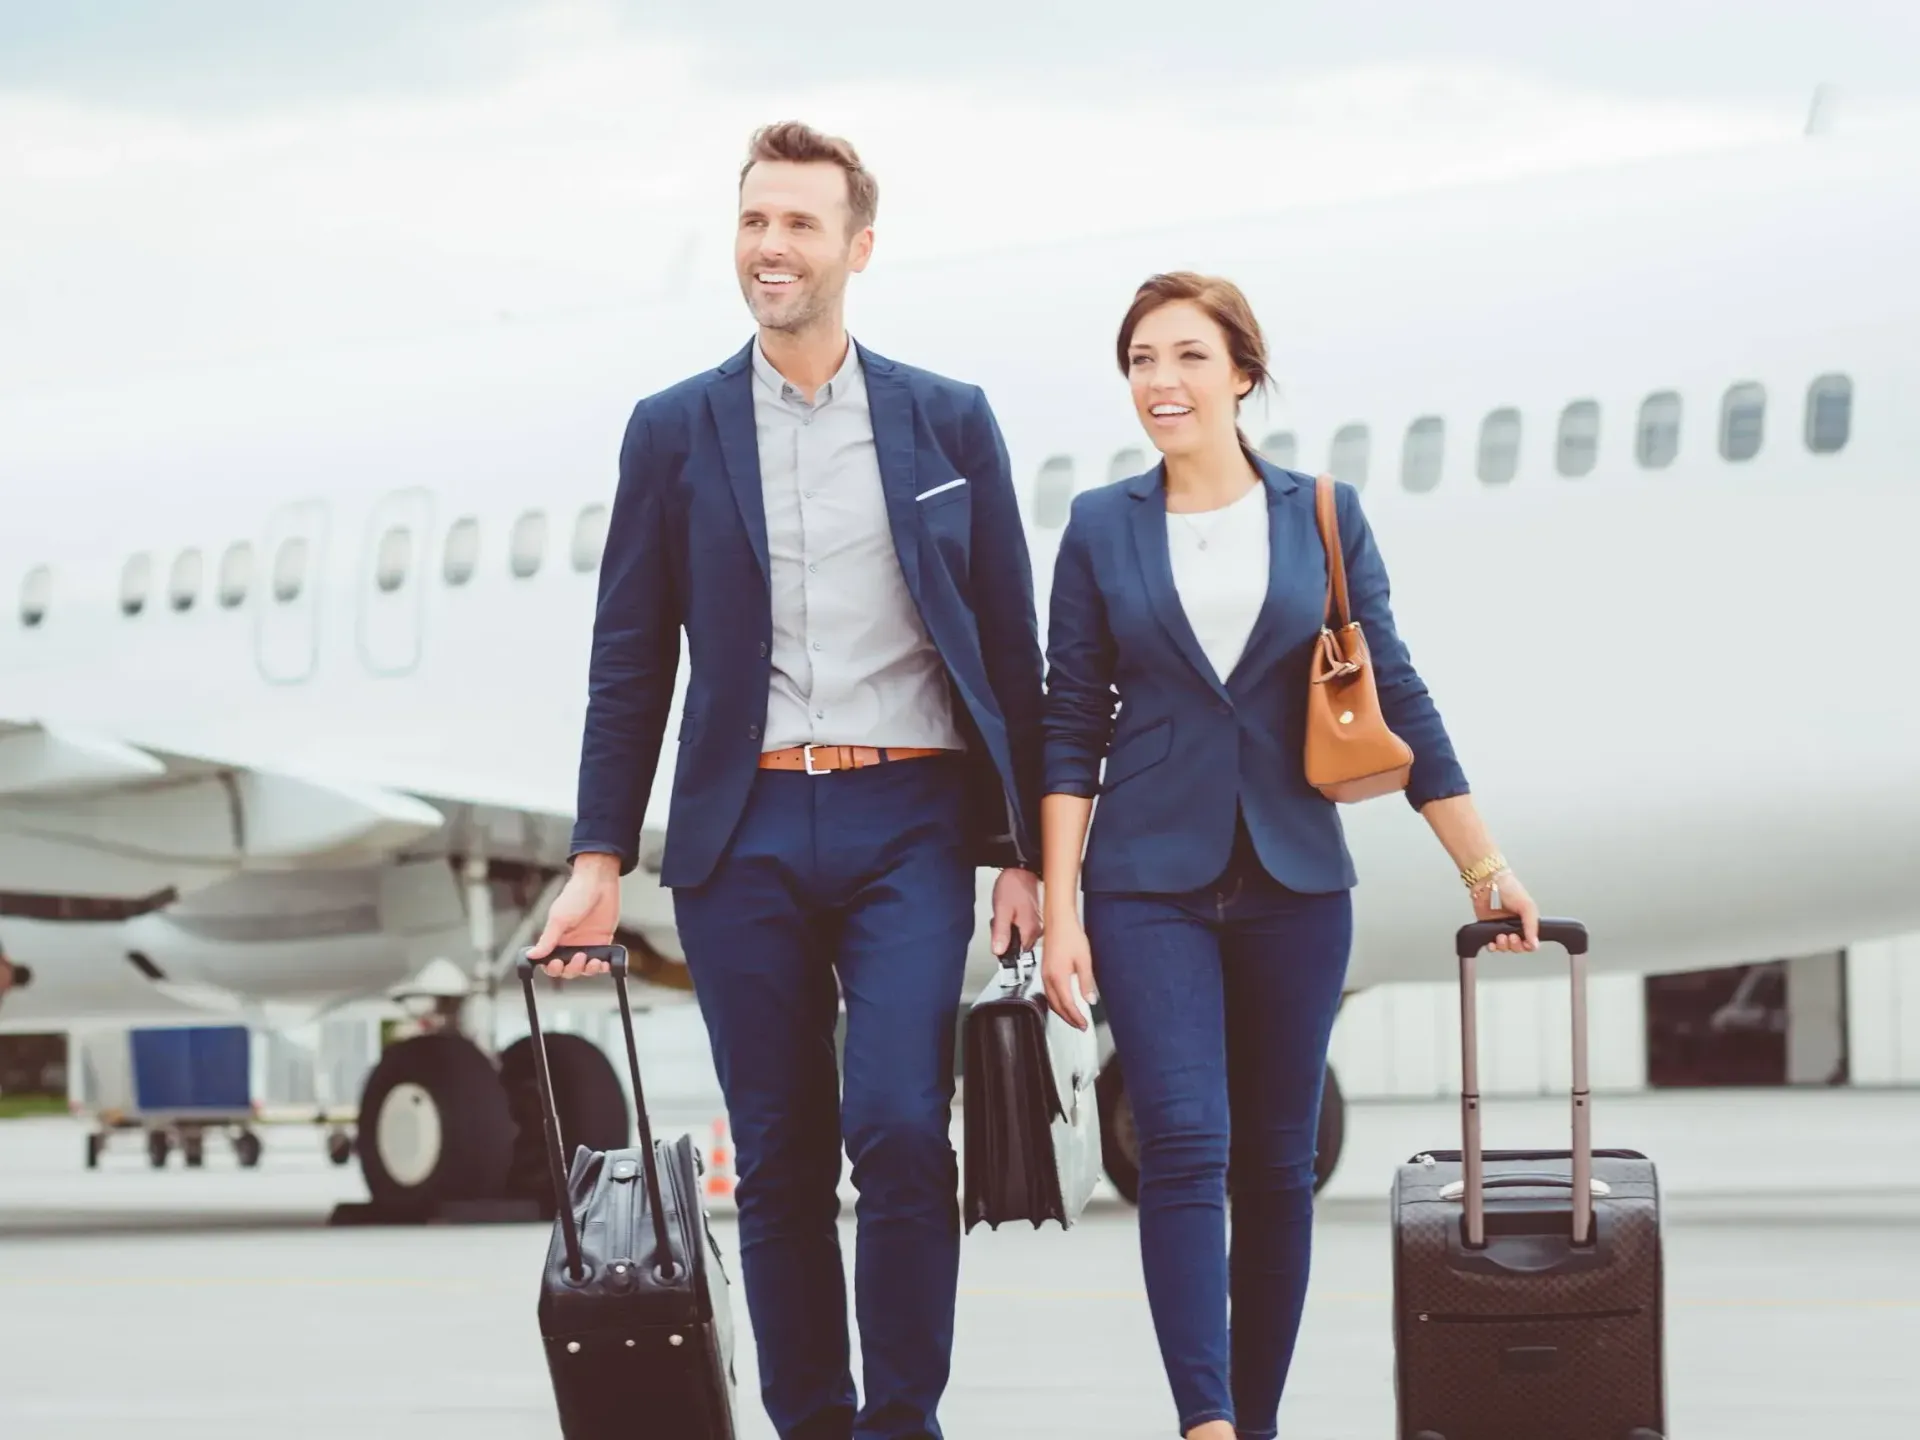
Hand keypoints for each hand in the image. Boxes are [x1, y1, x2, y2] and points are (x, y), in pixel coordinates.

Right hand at [526, 856, 622, 976]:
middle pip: (568, 969)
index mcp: (556, 939)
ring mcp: (587, 943)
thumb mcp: (559, 918)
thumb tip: (531, 955)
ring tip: (594, 961)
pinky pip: (602, 961)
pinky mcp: (603, 941)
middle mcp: (571, 944)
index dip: (553, 968)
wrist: (599, 882)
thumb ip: (547, 940)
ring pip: (585, 968)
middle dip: (573, 969)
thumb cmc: (576, 895)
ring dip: (588, 969)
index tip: (558, 963)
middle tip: (579, 957)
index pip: (550, 962)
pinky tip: (605, 963)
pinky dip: (603, 966)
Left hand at [990, 867, 1042, 955]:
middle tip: (1001, 922)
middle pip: (1018, 947)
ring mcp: (1037, 924)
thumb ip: (1000, 933)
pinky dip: (1013, 923)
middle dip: (1006, 938)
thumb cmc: (1013, 886)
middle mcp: (1037, 930)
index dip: (1004, 948)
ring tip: (1006, 914)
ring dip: (1009, 930)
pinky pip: (1022, 929)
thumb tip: (998, 951)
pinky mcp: (1034, 918)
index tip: (998, 938)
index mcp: (1030, 931)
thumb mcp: (1001, 910)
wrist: (1021, 870)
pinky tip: (1011, 913)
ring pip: (1019, 938)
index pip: (1016, 954)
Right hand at [1040, 919, 1097, 1030]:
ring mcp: (1044, 974)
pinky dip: (1056, 1002)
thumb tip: (1090, 999)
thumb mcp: (1084, 960)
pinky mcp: (1044, 970)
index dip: (1076, 1018)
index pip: (1067, 1005)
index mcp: (1058, 977)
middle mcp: (1048, 978)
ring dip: (1062, 1012)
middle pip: (1057, 1006)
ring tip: (1073, 1017)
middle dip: (1068, 1019)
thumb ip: (1086, 982)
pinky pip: (1048, 992)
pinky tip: (1063, 1001)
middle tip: (1079, 1025)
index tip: (1083, 1025)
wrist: (1059, 921)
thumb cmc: (1070, 936)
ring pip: (1051, 1001)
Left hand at [1473, 869, 1539, 951]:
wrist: (1488, 882)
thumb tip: (1534, 943)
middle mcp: (1514, 927)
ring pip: (1504, 947)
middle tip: (1512, 937)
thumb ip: (1532, 926)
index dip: (1528, 946)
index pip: (1530, 942)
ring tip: (1501, 936)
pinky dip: (1491, 946)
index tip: (1525, 942)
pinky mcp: (1487, 928)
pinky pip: (1490, 944)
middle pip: (1517, 947)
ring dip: (1503, 946)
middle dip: (1515, 945)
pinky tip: (1492, 942)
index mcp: (1526, 922)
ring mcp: (1500, 928)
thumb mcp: (1527, 906)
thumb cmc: (1509, 888)